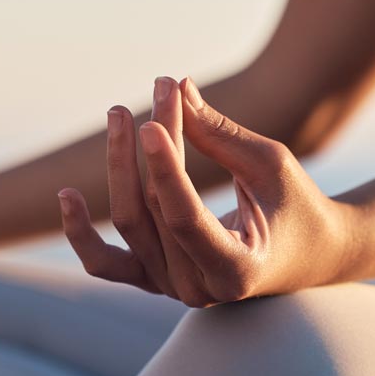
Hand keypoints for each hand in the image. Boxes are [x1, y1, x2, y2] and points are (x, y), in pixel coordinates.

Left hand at [58, 77, 356, 306]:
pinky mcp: (151, 279)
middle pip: (154, 208)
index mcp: (236, 270)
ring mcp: (169, 288)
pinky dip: (80, 232)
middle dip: (155, 142)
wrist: (307, 253)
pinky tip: (66, 195)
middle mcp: (197, 290)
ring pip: (129, 222)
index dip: (164, 168)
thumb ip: (219, 134)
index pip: (184, 219)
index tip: (151, 118)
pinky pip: (103, 261)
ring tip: (120, 112)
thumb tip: (176, 88)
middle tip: (160, 85)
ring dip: (120, 163)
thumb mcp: (269, 165)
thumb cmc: (295, 205)